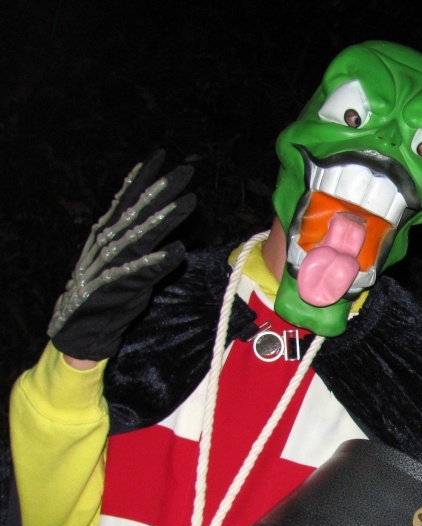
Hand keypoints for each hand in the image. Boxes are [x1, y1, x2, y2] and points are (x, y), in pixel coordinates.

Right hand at [47, 150, 193, 360]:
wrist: (80, 321)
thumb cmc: (103, 285)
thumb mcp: (115, 252)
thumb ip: (132, 231)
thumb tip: (152, 210)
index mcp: (107, 231)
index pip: (127, 198)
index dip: (143, 177)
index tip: (160, 156)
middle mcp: (111, 241)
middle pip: (140, 210)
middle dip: (163, 189)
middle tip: (185, 171)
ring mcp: (116, 262)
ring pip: (146, 235)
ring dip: (169, 218)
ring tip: (190, 202)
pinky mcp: (124, 285)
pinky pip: (145, 270)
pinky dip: (160, 260)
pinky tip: (178, 251)